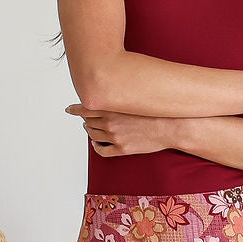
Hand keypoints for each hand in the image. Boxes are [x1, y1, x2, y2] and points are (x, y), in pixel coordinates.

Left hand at [64, 103, 183, 155]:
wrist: (172, 125)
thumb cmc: (156, 109)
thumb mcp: (135, 95)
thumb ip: (119, 94)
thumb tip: (110, 91)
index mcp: (112, 107)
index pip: (85, 107)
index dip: (75, 108)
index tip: (70, 109)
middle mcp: (110, 122)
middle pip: (88, 121)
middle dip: (86, 119)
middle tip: (86, 118)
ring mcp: (115, 136)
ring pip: (93, 135)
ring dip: (90, 131)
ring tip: (92, 128)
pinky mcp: (122, 149)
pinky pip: (101, 150)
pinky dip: (96, 147)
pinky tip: (97, 144)